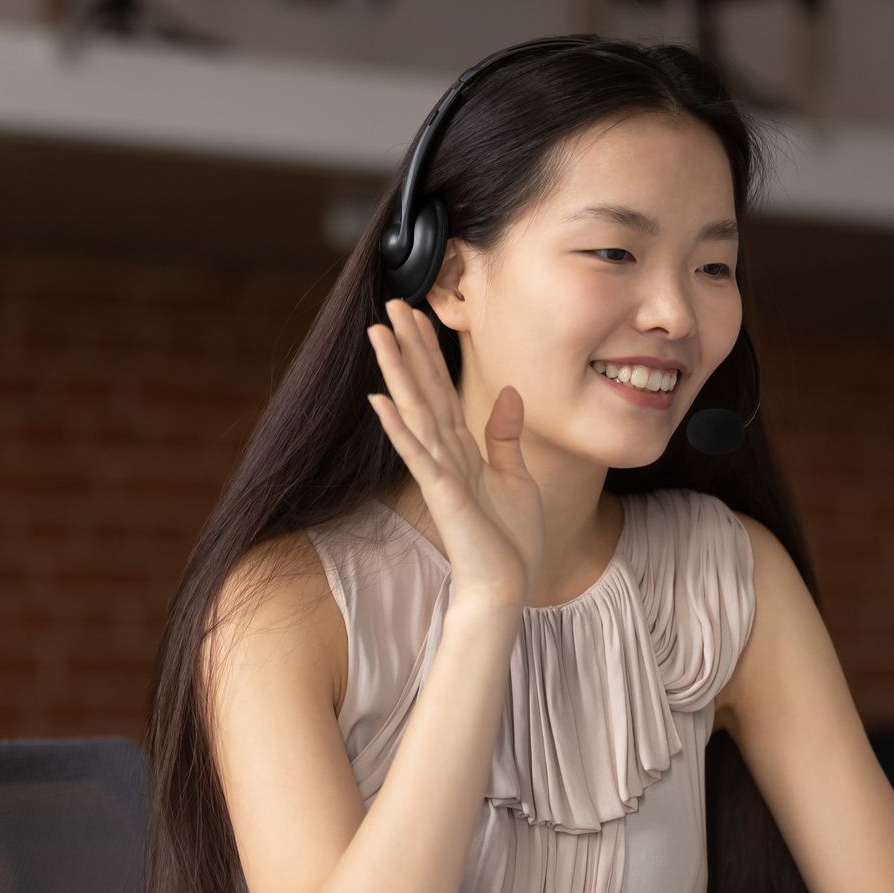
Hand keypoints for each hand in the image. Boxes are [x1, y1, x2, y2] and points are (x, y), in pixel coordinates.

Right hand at [366, 297, 544, 605]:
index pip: (441, 388)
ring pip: (414, 411)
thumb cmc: (508, 540)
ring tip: (376, 334)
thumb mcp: (517, 477)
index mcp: (462, 449)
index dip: (429, 350)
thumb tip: (511, 392)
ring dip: (395, 372)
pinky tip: (380, 400)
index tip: (417, 313)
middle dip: (407, 346)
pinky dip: (399, 428)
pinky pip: (419, 455)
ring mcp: (440, 473)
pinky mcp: (443, 494)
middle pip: (422, 389)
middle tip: (389, 304)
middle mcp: (444, 454)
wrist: (505, 588)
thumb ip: (507, 436)